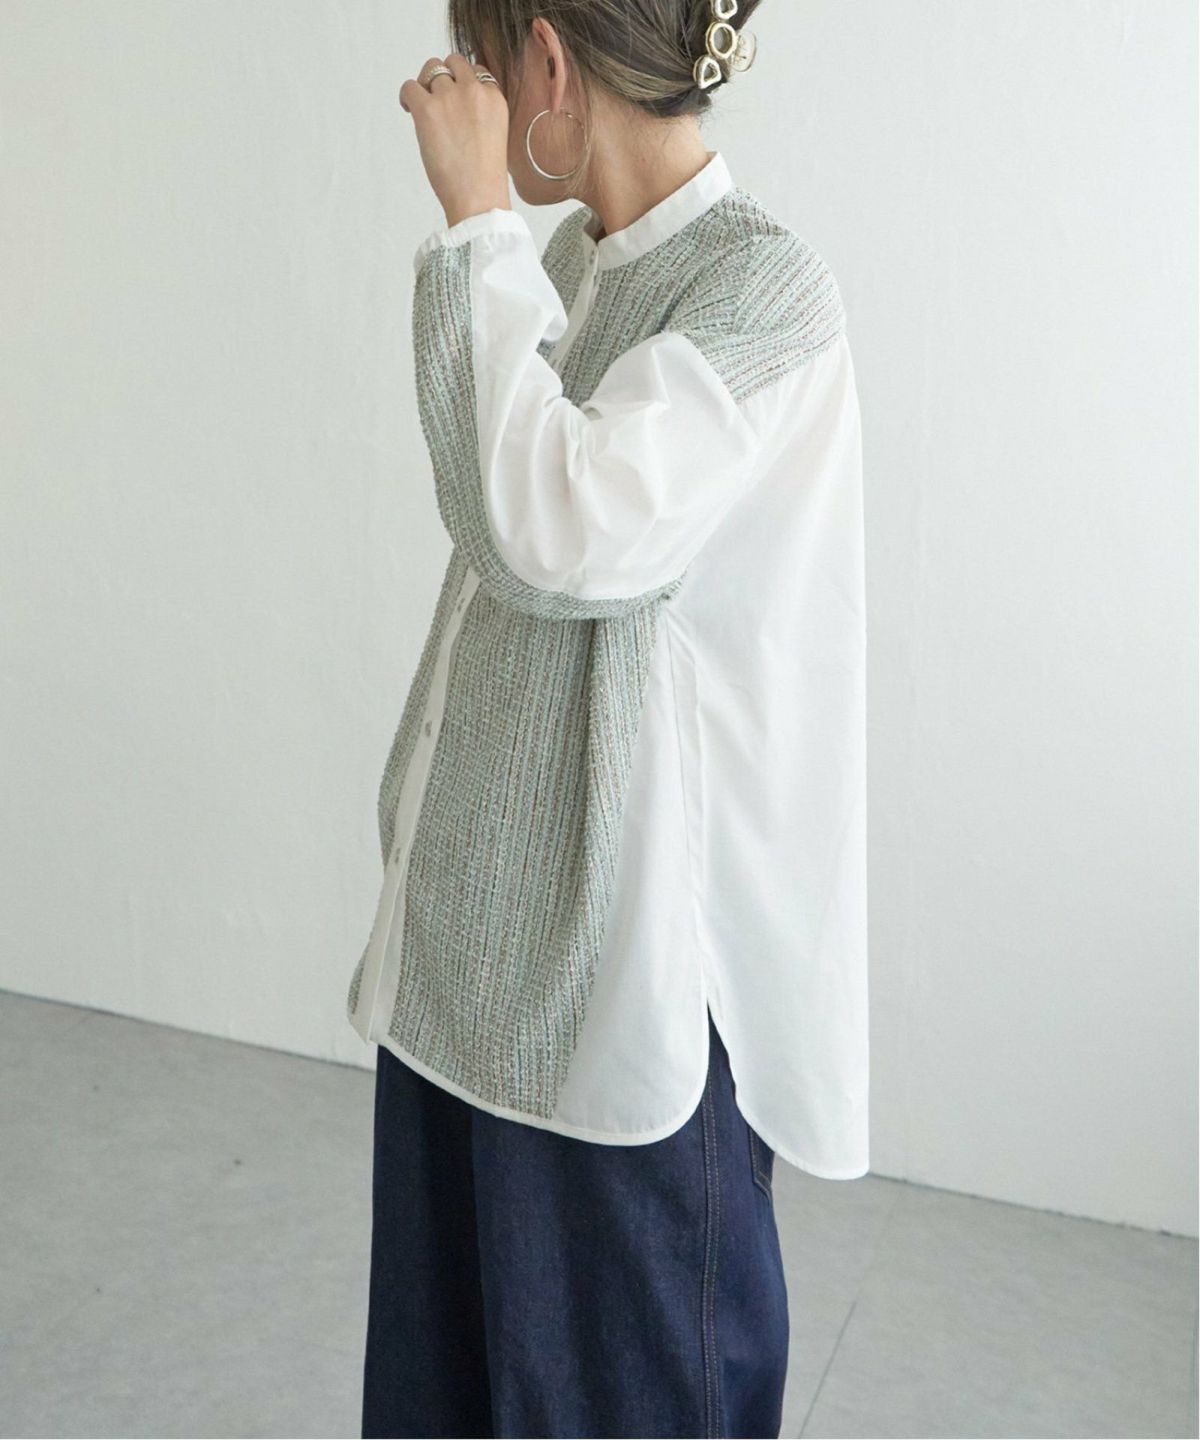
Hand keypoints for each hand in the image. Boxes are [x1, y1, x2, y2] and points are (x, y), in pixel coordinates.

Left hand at [399, 53, 511, 227]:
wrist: (478, 198)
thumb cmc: (485, 178)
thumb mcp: (495, 135)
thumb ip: (481, 113)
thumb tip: (457, 108)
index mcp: (494, 98)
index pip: (476, 71)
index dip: (462, 82)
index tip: (456, 97)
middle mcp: (473, 91)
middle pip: (453, 62)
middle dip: (443, 76)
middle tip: (436, 98)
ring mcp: (450, 97)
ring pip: (431, 69)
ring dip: (424, 84)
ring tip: (422, 107)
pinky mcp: (427, 109)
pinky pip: (409, 86)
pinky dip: (406, 95)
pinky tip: (409, 110)